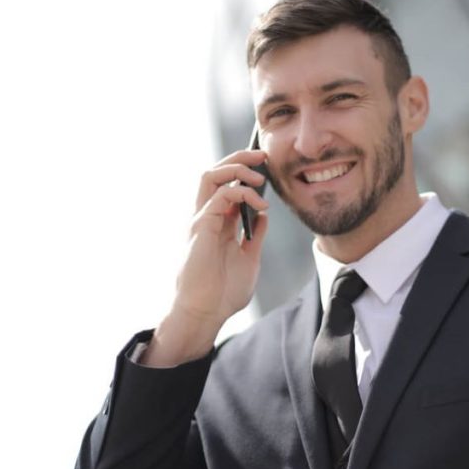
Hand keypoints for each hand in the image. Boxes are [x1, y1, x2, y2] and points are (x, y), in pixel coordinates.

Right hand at [145, 150, 269, 365]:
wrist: (206, 313)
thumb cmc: (223, 293)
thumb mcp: (249, 258)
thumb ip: (255, 235)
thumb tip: (263, 215)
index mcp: (218, 223)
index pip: (226, 185)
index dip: (244, 172)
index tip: (266, 168)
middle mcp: (207, 217)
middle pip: (215, 173)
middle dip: (239, 158)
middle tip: (262, 156)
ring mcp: (202, 219)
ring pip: (211, 175)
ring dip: (237, 168)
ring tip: (259, 176)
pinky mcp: (201, 226)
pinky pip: (220, 195)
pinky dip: (242, 193)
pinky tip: (259, 206)